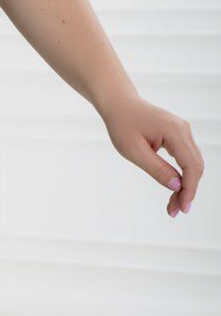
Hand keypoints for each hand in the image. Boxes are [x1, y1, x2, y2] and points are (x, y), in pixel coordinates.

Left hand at [102, 93, 203, 216]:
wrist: (119, 104)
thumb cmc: (122, 125)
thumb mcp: (134, 151)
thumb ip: (156, 168)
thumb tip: (177, 186)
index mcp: (174, 132)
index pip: (191, 166)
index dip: (189, 190)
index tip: (181, 208)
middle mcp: (184, 130)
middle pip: (196, 166)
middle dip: (188, 191)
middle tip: (174, 211)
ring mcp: (183, 131)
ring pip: (193, 163)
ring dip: (186, 185)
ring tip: (173, 205)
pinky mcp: (178, 134)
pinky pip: (186, 158)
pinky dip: (182, 174)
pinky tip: (174, 188)